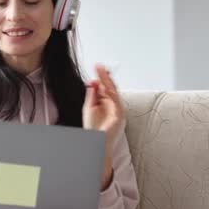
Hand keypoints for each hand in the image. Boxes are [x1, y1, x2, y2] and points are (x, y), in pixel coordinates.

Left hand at [82, 64, 124, 189]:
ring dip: (107, 81)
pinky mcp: (119, 114)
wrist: (96, 142)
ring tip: (101, 71)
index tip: (97, 66)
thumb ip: (91, 94)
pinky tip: (105, 85)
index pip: (105, 87)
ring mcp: (118, 109)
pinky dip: (111, 92)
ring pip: (113, 91)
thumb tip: (92, 81)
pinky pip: (116, 100)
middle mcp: (114, 104)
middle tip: (99, 65)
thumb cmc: (93, 127)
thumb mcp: (89, 106)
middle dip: (104, 76)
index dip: (101, 77)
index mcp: (107, 102)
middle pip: (110, 87)